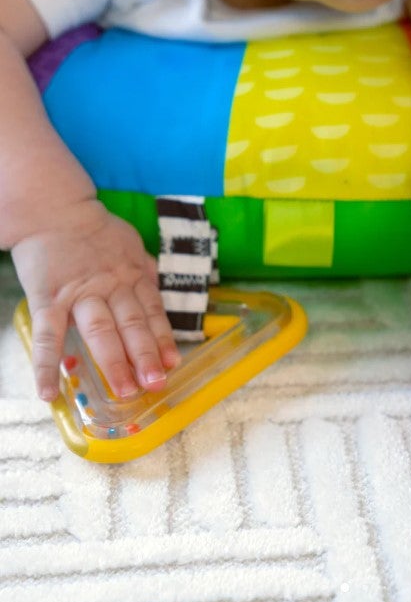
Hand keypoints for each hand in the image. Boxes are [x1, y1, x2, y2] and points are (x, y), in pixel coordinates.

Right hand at [11, 200, 179, 400]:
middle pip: (132, 325)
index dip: (164, 339)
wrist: (55, 209)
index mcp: (134, 276)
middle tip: (156, 384)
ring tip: (125, 391)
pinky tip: (51, 392)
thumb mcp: (132, 246)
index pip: (153, 312)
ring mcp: (80, 294)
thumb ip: (145, 271)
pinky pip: (49, 335)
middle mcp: (112, 287)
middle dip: (145, 357)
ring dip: (114, 363)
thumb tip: (158, 290)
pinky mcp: (49, 298)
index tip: (173, 363)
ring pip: (101, 331)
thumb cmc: (97, 231)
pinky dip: (47, 365)